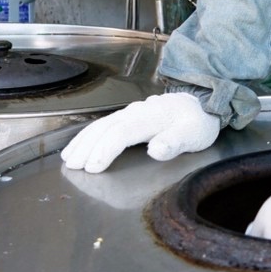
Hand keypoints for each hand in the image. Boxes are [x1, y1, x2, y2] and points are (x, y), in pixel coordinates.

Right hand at [60, 92, 219, 172]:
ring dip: (83, 141)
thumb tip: (156, 149)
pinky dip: (88, 135)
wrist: (202, 103)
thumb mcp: (195, 134)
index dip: (105, 149)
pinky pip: (103, 124)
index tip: (93, 168)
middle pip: (105, 128)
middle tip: (73, 167)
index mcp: (151, 117)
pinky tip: (78, 145)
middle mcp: (136, 112)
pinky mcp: (128, 116)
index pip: (122, 132)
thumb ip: (175, 142)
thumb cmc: (198, 122)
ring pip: (100, 125)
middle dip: (87, 147)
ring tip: (68, 158)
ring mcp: (130, 112)